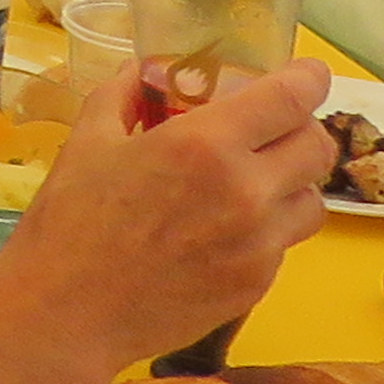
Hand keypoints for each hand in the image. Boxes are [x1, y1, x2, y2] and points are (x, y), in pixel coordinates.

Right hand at [0, 55, 335, 378]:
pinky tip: (223, 233)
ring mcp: (258, 243)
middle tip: (274, 131)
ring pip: (314, 201)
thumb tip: (145, 70)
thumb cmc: (68, 223)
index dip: (308, 78)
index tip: (305, 75)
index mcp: (203, 144)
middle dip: (302, 129)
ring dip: (293, 185)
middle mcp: (246, 190)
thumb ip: (122, 95)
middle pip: (318, 147)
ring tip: (254, 186)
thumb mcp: (86, 142)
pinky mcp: (257, 284)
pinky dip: (267, 230)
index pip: (291, 98)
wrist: (65, 314)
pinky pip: (284, 245)